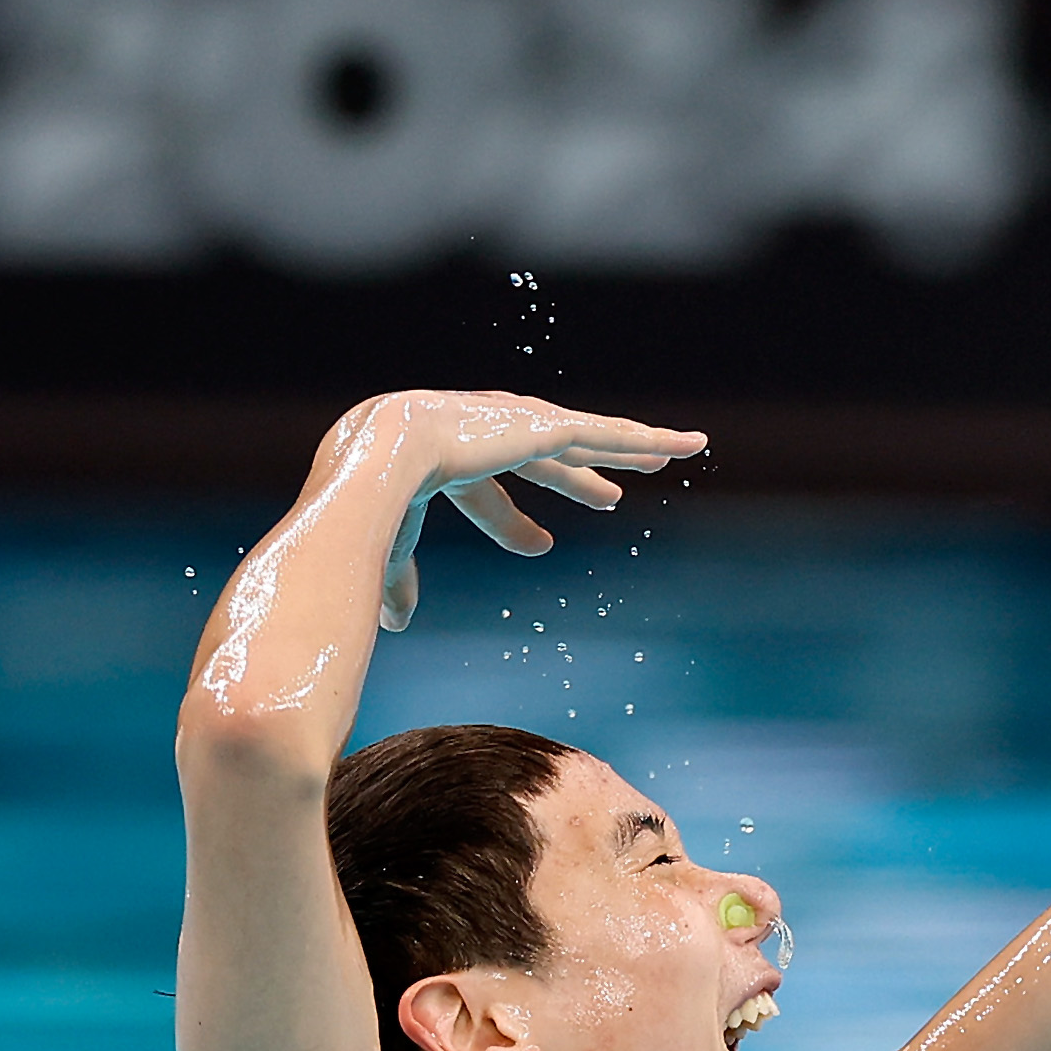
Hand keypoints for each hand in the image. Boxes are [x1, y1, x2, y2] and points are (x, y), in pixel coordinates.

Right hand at [327, 390, 708, 629]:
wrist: (377, 464)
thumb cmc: (369, 507)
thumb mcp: (389, 549)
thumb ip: (399, 581)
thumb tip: (394, 624)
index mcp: (442, 457)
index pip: (487, 494)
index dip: (514, 525)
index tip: (544, 547)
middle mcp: (482, 432)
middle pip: (542, 458)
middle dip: (575, 477)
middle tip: (609, 498)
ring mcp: (516, 425)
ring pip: (585, 437)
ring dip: (628, 448)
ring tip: (671, 455)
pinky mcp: (544, 427)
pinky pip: (605, 434)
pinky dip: (644, 440)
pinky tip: (680, 447)